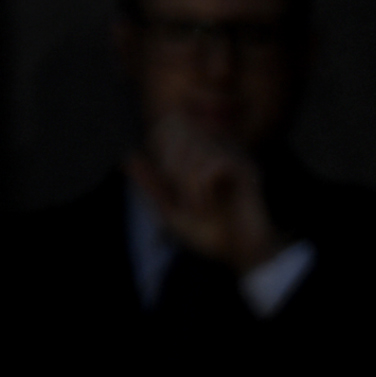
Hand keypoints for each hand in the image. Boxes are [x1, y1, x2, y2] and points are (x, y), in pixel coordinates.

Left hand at [125, 121, 284, 271]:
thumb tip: (129, 156)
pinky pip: (211, 164)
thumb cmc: (211, 233)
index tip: (166, 178)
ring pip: (194, 147)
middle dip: (170, 159)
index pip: (172, 121)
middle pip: (181, 124)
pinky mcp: (246, 169)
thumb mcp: (171, 211)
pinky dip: (200, 187)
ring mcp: (234, 155)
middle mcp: (220, 146)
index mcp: (203, 151)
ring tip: (195, 207)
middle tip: (177, 191)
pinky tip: (207, 206)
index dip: (160, 145)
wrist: (243, 255)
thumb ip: (151, 185)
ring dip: (185, 181)